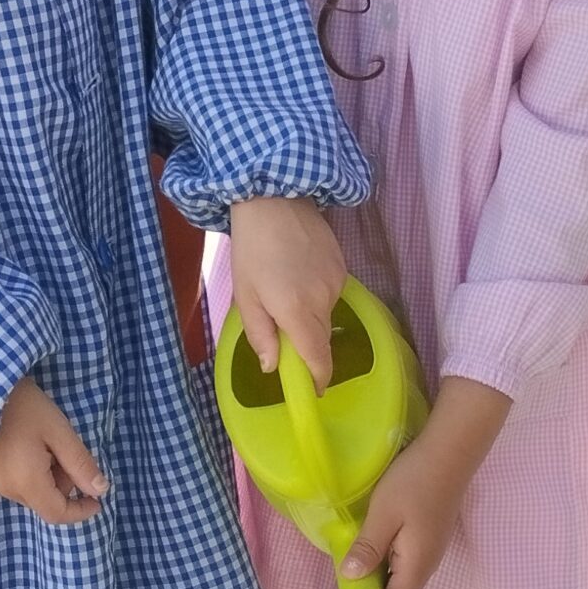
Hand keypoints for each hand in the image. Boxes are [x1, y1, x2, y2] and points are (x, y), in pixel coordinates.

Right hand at [0, 379, 107, 526]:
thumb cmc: (18, 406)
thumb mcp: (56, 430)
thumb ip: (79, 462)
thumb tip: (100, 490)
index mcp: (26, 483)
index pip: (56, 514)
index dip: (79, 511)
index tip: (96, 498)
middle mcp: (3, 489)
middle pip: (42, 498)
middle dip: (61, 480)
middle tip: (61, 446)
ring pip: (25, 488)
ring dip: (41, 473)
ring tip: (38, 438)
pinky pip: (7, 479)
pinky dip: (22, 469)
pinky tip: (19, 440)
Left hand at [229, 196, 346, 391]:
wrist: (275, 199)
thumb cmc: (252, 248)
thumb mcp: (245, 295)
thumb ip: (260, 335)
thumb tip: (272, 367)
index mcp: (297, 311)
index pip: (318, 358)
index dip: (317, 379)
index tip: (311, 389)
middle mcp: (324, 300)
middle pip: (321, 338)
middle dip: (305, 343)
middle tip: (280, 326)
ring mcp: (337, 282)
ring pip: (324, 315)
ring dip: (308, 314)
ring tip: (284, 287)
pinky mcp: (342, 267)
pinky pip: (330, 293)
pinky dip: (315, 294)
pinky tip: (297, 271)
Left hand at [340, 377, 511, 588]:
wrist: (450, 451)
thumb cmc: (415, 481)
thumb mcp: (384, 514)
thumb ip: (368, 548)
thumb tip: (349, 578)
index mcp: (417, 566)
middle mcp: (426, 566)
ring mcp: (429, 552)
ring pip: (400, 582)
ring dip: (376, 588)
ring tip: (346, 585)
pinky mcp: (427, 538)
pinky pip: (403, 566)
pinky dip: (383, 571)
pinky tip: (366, 560)